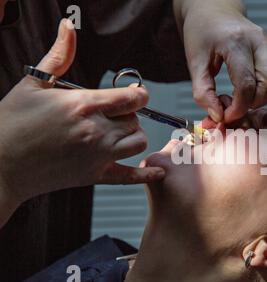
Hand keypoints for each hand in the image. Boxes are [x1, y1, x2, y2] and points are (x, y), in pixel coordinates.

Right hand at [0, 19, 163, 226]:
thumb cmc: (12, 122)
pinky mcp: (94, 176)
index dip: (139, 93)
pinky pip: (131, 176)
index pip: (133, 97)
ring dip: (134, 135)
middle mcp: (96, 130)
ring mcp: (97, 155)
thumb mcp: (34, 83)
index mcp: (84, 104)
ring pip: (139, 142)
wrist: (0, 164)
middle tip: (112, 114)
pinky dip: (146, 173)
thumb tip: (68, 27)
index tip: (134, 94)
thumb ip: (59, 56)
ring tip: (119, 132)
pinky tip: (158, 170)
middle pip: (136, 118)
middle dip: (128, 114)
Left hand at [174, 0, 266, 122]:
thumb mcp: (194, 62)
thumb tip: (217, 116)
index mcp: (237, 42)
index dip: (238, 108)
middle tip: (234, 107)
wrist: (213, 10)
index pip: (246, 84)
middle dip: (254, 103)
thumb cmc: (202, 32)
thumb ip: (203, 92)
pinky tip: (246, 90)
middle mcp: (259, 42)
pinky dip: (263, 91)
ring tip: (239, 98)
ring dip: (260, 98)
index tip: (225, 116)